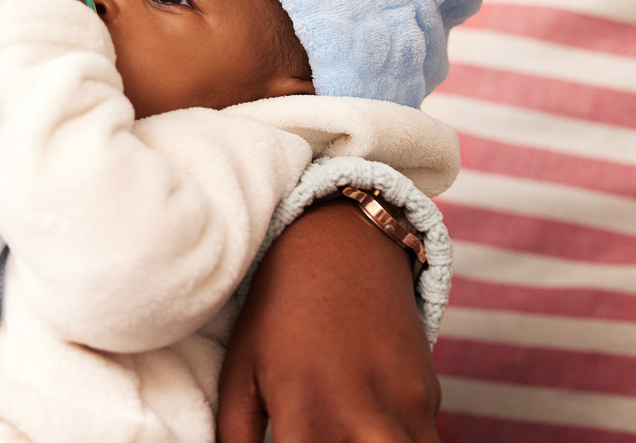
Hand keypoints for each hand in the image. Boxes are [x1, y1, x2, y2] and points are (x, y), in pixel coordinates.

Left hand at [217, 199, 439, 441]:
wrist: (342, 241)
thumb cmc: (280, 307)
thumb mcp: (242, 367)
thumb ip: (235, 433)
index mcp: (307, 412)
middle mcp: (363, 416)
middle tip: (325, 439)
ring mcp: (405, 407)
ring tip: (350, 433)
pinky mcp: (430, 397)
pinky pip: (420, 439)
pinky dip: (399, 440)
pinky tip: (370, 426)